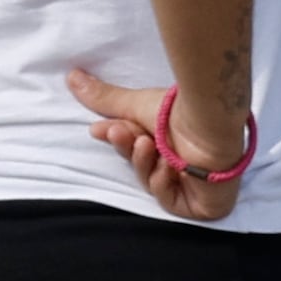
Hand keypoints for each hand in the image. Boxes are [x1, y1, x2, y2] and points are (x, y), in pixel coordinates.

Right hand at [65, 64, 248, 224]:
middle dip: (128, 148)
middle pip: (141, 164)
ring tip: (148, 144)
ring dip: (144, 162)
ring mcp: (191, 183)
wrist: (210, 123)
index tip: (97, 129)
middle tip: (122, 132)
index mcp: (168, 139)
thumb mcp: (136, 104)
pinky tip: (170, 166)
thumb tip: (71, 76)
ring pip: (152, 181)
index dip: (117, 137)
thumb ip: (105, 98)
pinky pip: (170, 200)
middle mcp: (180, 160)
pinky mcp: (200, 204)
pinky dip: (163, 182)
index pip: (134, 144)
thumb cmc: (180, 111)